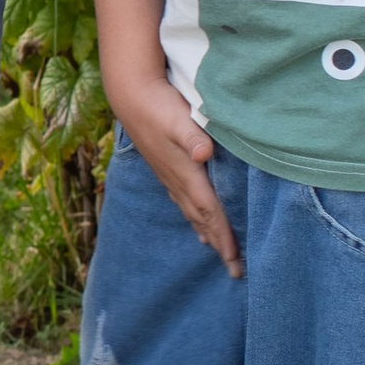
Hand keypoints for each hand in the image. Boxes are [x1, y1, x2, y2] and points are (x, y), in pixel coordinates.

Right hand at [112, 72, 240, 274]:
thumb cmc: (158, 105)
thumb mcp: (178, 117)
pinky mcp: (165, 167)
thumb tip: (204, 153)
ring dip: (206, 232)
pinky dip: (194, 216)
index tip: (235, 260)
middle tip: (235, 271)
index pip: (209, 211)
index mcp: (186, 173)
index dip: (223, 235)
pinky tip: (195, 219)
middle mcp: (177, 180)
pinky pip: (183, 201)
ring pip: (192, 212)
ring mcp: (169, 175)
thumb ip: (192, 136)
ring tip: (218, 250)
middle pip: (202, 219)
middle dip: (219, 244)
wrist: (130, 94)